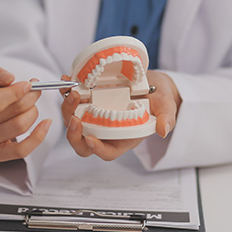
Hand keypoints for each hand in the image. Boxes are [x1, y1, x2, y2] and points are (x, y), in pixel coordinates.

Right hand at [0, 66, 51, 161]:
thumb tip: (9, 79)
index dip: (16, 92)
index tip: (28, 84)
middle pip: (13, 112)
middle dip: (30, 97)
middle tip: (35, 90)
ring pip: (20, 126)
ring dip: (33, 111)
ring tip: (31, 104)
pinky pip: (22, 150)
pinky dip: (38, 136)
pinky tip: (46, 123)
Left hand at [60, 71, 179, 160]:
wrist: (152, 83)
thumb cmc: (159, 99)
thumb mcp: (166, 106)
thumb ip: (166, 118)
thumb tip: (164, 129)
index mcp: (122, 138)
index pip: (106, 152)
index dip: (96, 149)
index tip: (90, 139)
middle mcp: (104, 130)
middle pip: (82, 142)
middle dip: (73, 133)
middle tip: (74, 118)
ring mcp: (94, 116)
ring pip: (72, 121)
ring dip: (68, 109)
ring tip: (72, 93)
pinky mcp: (88, 101)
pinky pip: (72, 101)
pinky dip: (66, 92)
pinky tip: (66, 79)